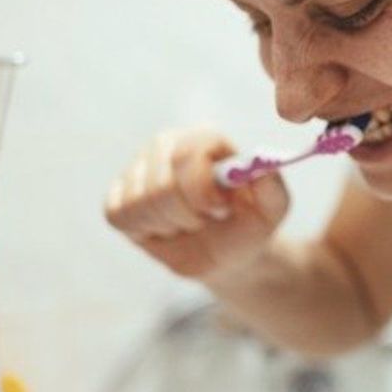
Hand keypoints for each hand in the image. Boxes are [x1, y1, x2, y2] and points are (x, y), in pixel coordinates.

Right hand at [104, 127, 289, 279]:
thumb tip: (255, 167)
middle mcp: (167, 145)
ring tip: (186, 226)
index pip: (189, 153)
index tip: (219, 209)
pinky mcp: (118, 195)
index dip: (201, 190)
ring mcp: (138, 169)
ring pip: (138, 202)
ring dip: (168, 226)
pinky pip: (118, 214)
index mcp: (205, 139)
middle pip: (161, 183)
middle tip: (204, 221)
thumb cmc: (250, 223)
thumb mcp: (273, 208)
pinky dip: (143, 231)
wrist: (228, 252)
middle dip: (187, 215)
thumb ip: (271, 185)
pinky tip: (163, 229)